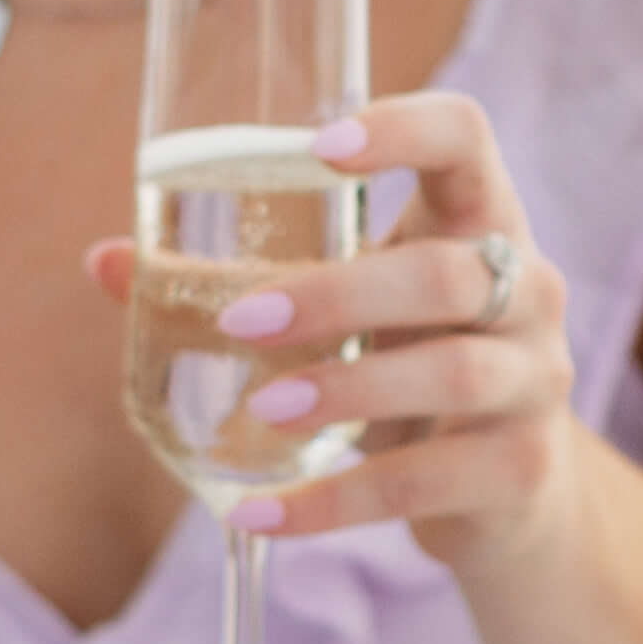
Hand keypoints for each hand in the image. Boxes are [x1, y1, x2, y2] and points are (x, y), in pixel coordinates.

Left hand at [74, 86, 580, 572]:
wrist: (511, 494)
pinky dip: (334, 502)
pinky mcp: (523, 468)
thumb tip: (107, 262)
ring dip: (346, 389)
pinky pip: (425, 482)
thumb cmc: (411, 369)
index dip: (403, 130)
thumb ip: (238, 282)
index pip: (466, 138)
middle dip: (342, 293)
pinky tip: (259, 513)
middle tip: (242, 319)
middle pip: (450, 272)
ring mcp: (535, 379)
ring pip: (451, 373)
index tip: (320, 151)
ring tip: (262, 411)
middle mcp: (527, 289)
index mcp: (479, 221)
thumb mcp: (345, 316)